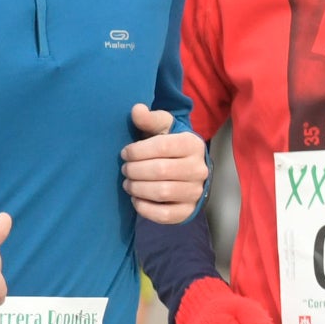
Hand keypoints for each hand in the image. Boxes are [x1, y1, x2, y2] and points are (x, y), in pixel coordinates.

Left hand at [120, 105, 207, 224]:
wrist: (186, 170)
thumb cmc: (169, 146)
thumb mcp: (162, 128)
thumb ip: (149, 119)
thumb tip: (136, 109)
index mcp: (193, 145)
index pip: (163, 147)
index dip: (137, 150)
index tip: (125, 153)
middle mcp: (199, 169)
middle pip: (160, 171)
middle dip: (134, 170)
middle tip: (125, 169)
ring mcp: (195, 192)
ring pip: (162, 192)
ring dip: (137, 188)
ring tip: (128, 183)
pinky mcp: (187, 211)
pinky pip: (164, 214)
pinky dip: (144, 208)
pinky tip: (136, 199)